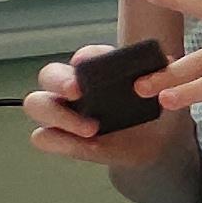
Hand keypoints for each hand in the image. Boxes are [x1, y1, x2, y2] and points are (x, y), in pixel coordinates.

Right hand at [23, 43, 184, 168]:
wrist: (153, 143)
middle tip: (77, 92)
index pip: (86, 56)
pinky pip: (43, 137)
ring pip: (36, 104)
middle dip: (60, 81)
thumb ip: (161, 76)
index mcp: (96, 69)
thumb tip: (166, 59)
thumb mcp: (162, 92)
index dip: (87, 57)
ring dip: (58, 116)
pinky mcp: (60, 137)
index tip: (88, 64)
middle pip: (49, 74)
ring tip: (91, 129)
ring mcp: (61, 111)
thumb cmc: (151, 110)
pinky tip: (89, 147)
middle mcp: (72, 85)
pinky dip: (62, 142)